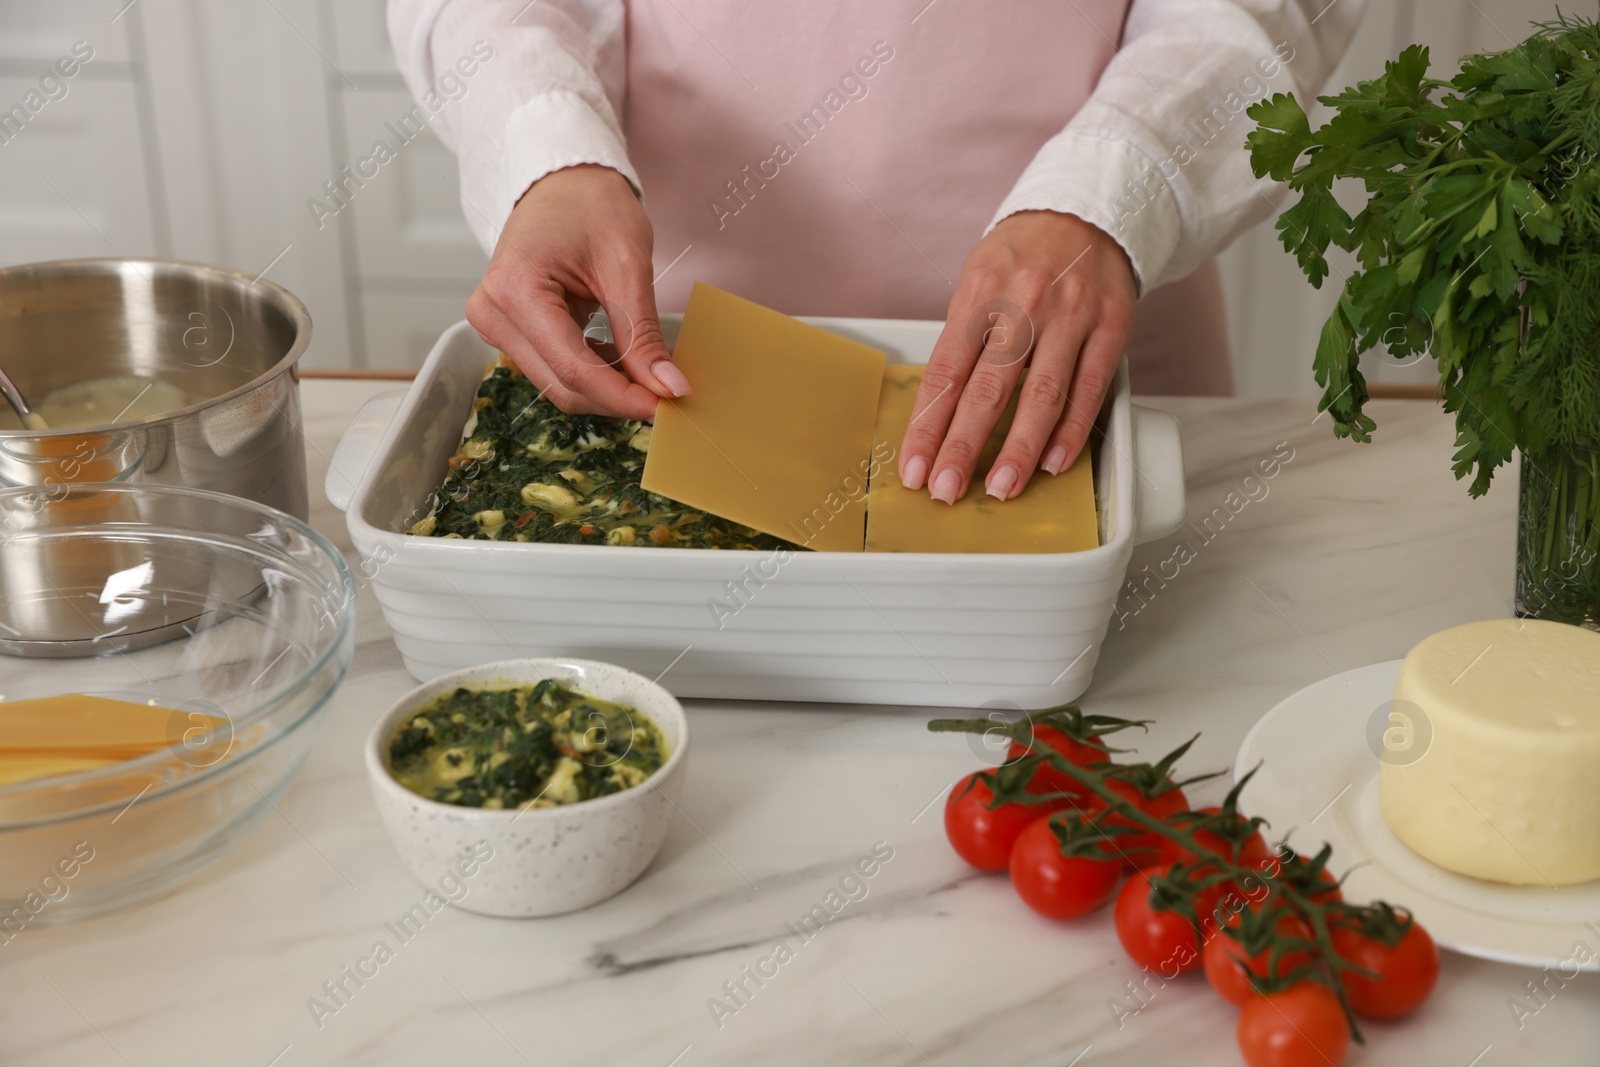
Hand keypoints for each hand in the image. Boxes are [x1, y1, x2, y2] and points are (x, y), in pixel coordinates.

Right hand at [466, 164, 688, 419]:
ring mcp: (495, 323)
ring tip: (650, 375)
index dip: (623, 396)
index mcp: (514, 289)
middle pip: (562, 384)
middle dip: (618, 397)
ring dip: (607, 389)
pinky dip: (594, 374)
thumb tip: (668, 387)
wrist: (563, 181)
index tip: (668, 406)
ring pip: (558, 384)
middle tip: (669, 395)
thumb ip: (643, 334)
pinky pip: (554, 369)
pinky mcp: (509, 330)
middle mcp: (492, 312)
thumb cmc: (590, 205)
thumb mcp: (627, 266)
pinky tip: (624, 362)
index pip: (572, 367)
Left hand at [897, 211, 1136, 502]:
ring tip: (1001, 487)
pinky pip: (1090, 388)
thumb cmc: (1022, 257)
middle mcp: (1024, 304)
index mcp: (980, 294)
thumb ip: (964, 342)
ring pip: (1042, 394)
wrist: (1086, 212)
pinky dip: (1072, 431)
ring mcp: (1071, 316)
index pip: (945, 372)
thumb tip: (939, 414)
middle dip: (964, 445)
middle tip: (946, 490)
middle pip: (988, 387)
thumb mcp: (978, 281)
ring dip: (1019, 449)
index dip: (927, 426)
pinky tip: (1053, 461)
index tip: (914, 467)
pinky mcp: (1111, 326)